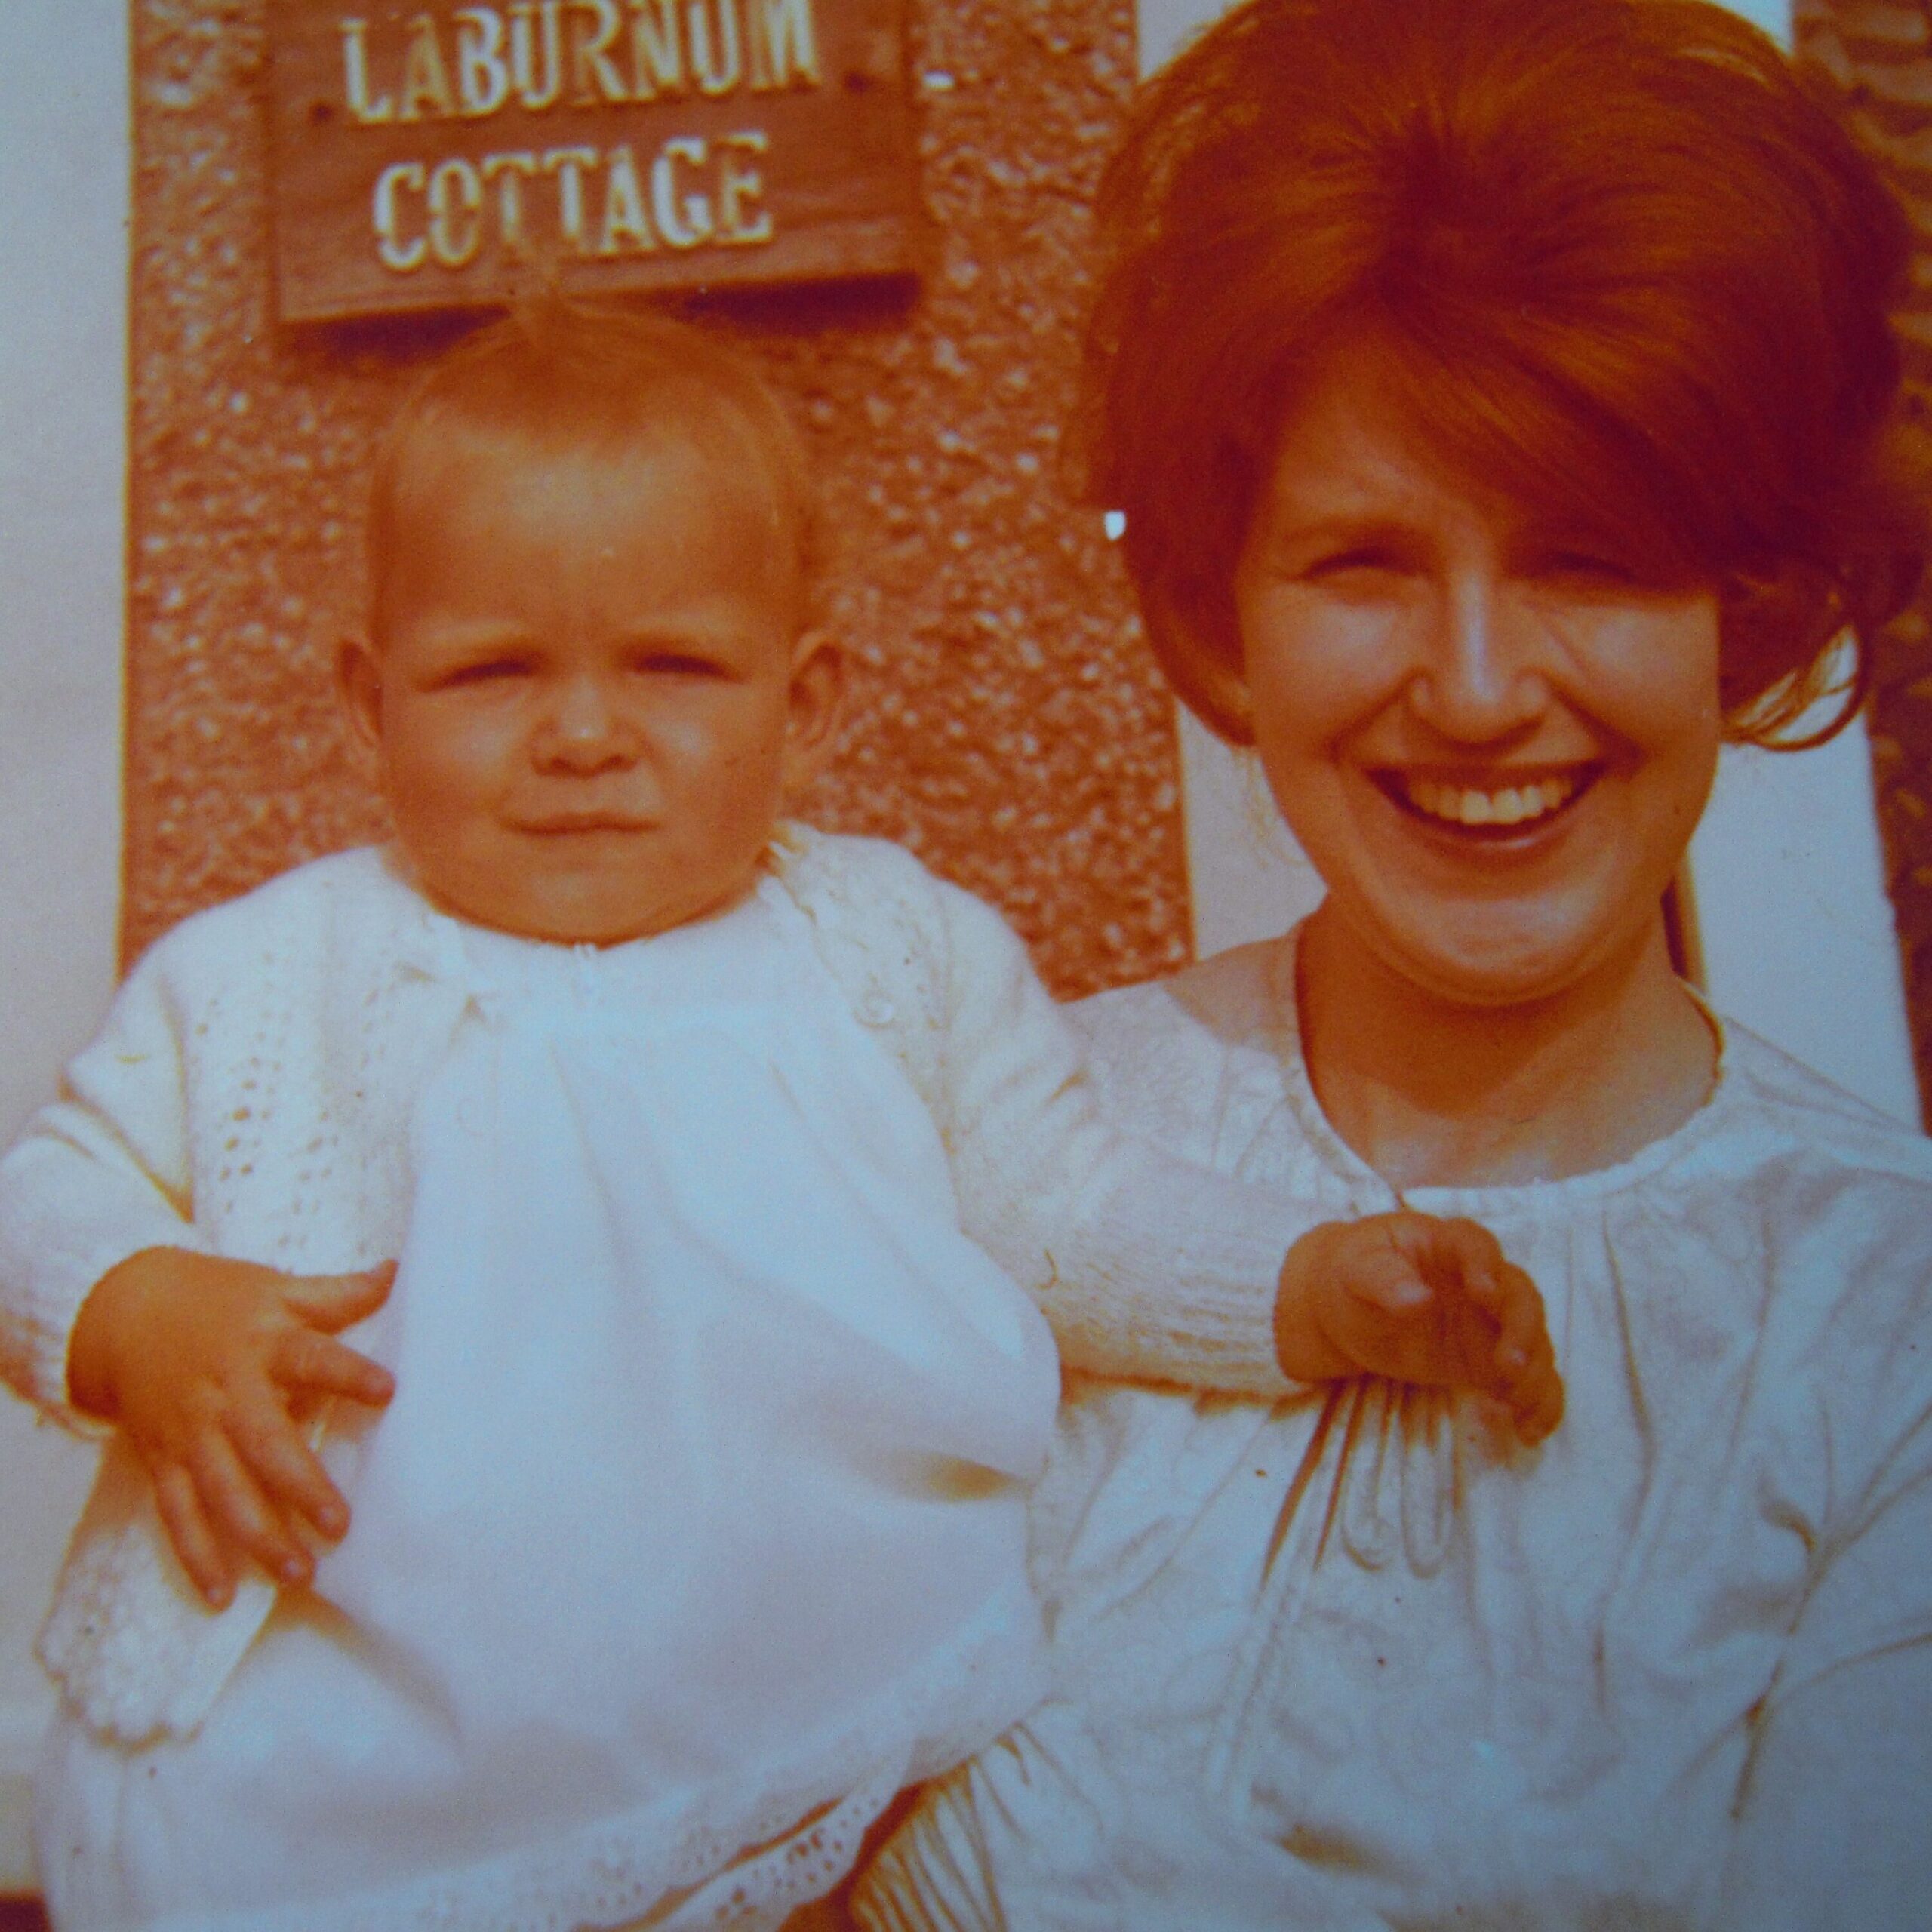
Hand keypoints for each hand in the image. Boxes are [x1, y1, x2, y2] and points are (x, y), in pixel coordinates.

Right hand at [68, 1248, 396, 1607]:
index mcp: (263, 1344)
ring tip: (299, 1572)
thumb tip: (397, 1272)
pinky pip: (178, 1514)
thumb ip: (337, 1293)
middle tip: (339, 1526)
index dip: (347, 1372)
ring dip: (258, 1536)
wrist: (123, 1312)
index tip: (387, 1390)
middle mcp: (227, 1394)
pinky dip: (196, 1556)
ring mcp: (192, 1433)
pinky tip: (222, 1596)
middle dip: (301, 1486)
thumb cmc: (218, 1301)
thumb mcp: (276, 1288)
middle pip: (264, 1444)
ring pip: (222, 1491)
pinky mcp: (164, 1461)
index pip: (311, 1357)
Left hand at [1275, 1213, 1562, 1444]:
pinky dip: (1537, 1405)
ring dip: (1534, 1372)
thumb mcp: (1356, 1269)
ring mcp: (1490, 1323)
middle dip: (1521, 1329)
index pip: (1476, 1246)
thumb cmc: (1353, 1274)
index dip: (1485, 1266)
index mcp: (1447, 1245)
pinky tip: (1528, 1430)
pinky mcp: (1489, 1362)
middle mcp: (1482, 1281)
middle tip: (1509, 1364)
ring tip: (1516, 1403)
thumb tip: (1419, 1298)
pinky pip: (1526, 1381)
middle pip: (1519, 1297)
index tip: (1483, 1292)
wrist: (1346, 1307)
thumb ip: (1384, 1279)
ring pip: (1532, 1341)